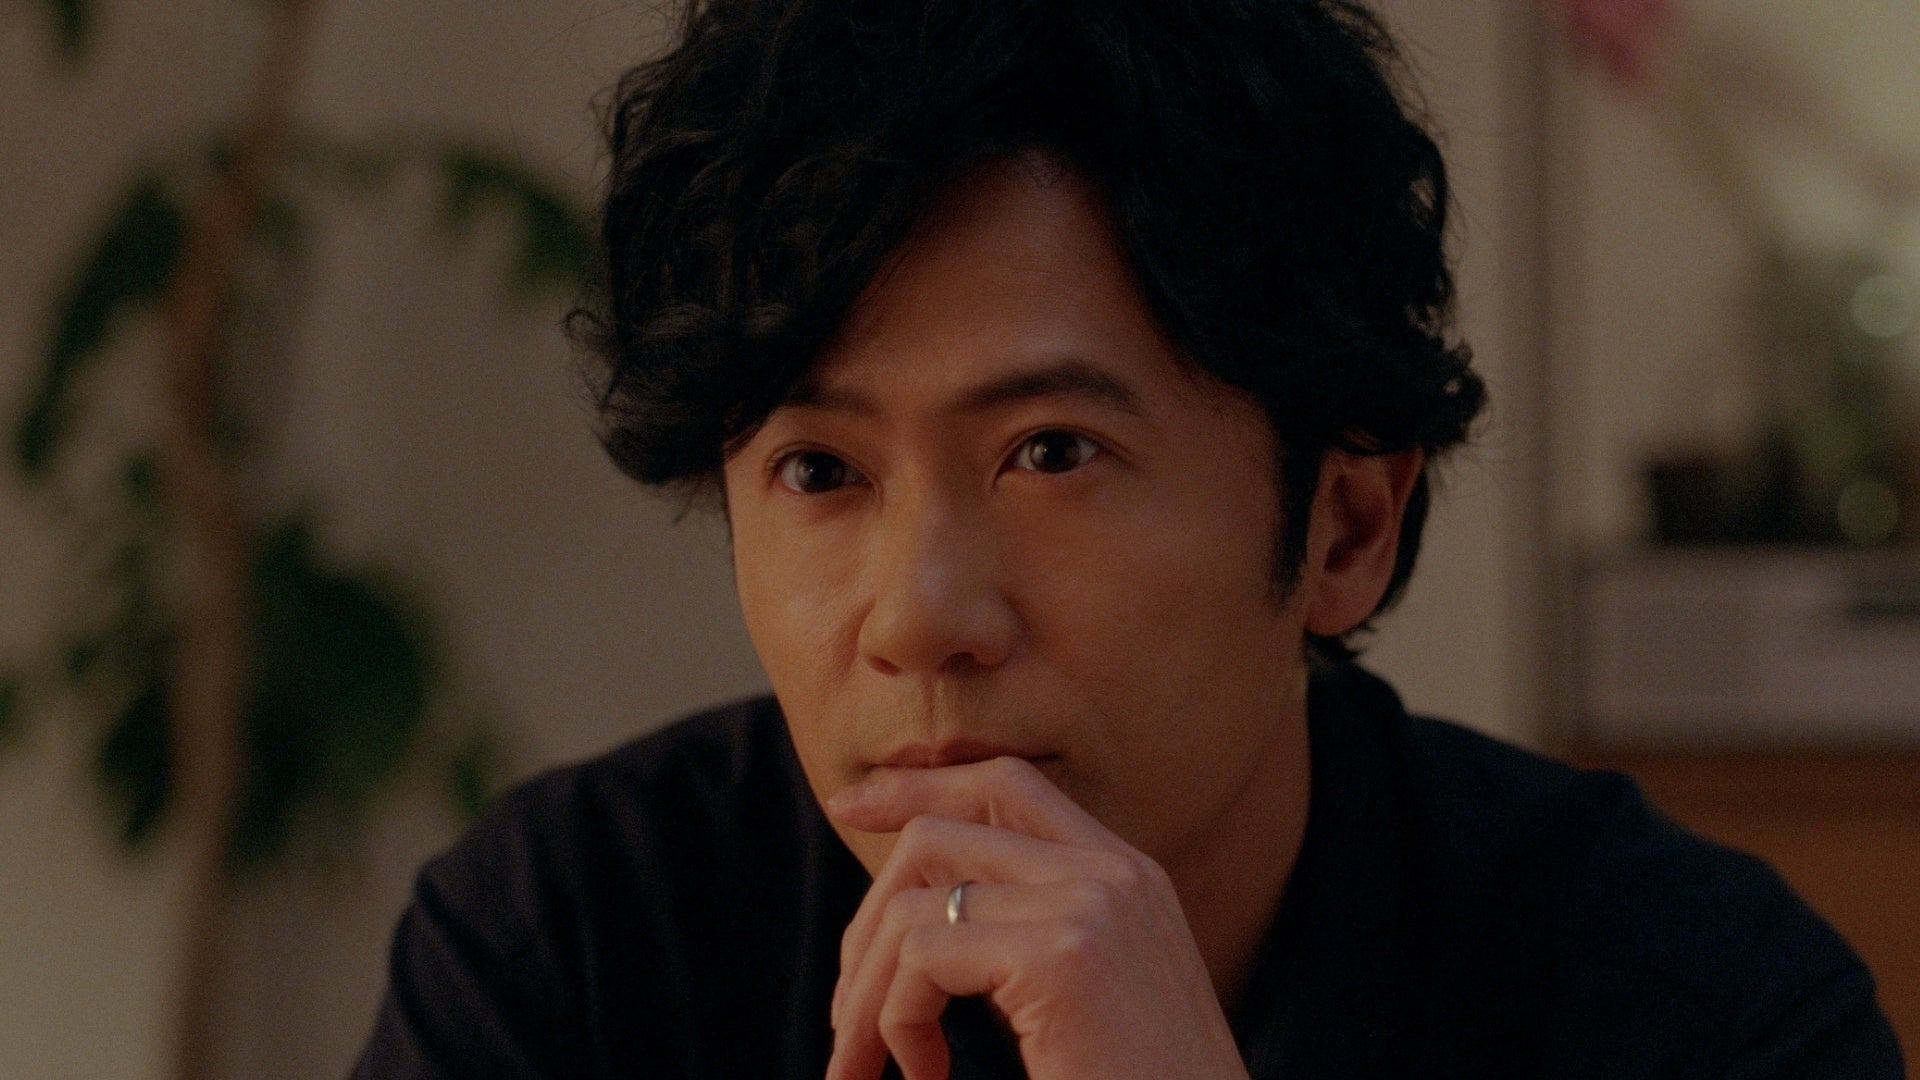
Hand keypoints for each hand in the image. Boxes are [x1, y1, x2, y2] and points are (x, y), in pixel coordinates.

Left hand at [823, 756, 1250, 1079]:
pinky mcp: (1061, 958)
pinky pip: (922, 956)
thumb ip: (1028, 934)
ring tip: (867, 1065)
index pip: (1007, 784)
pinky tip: (922, 1072)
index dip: (918, 787)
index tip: (849, 805)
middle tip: (845, 1017)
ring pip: (912, 906)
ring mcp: (1091, 906)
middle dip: (865, 920)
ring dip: (866, 993)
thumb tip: (914, 913)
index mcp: (1128, 875)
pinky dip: (894, 1019)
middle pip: (940, 834)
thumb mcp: (1089, 994)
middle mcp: (1115, 873)